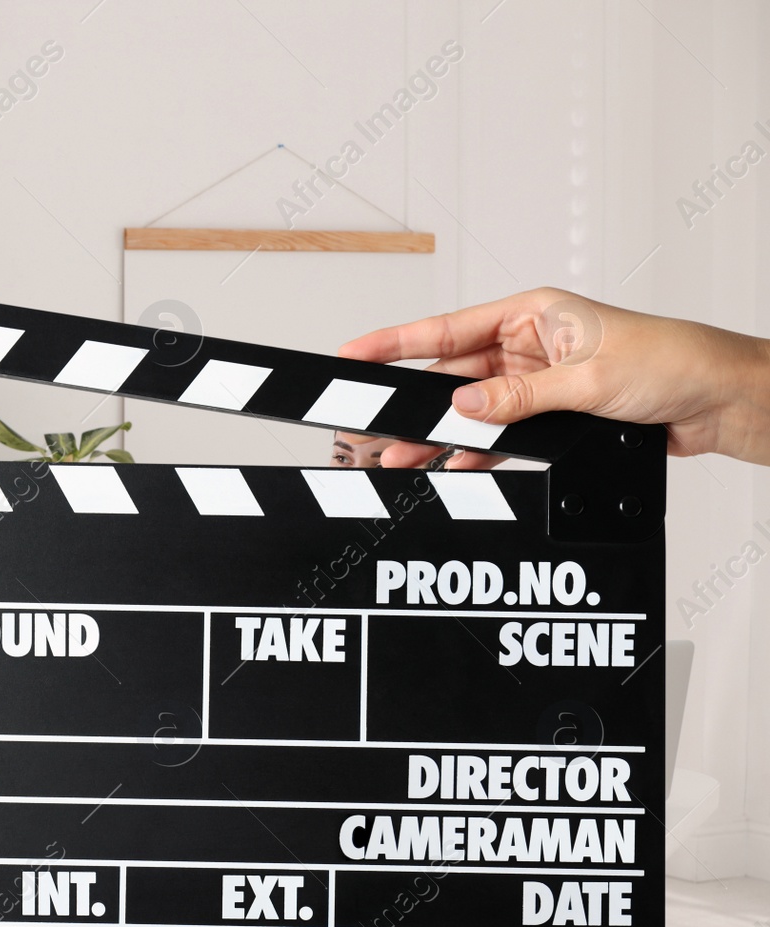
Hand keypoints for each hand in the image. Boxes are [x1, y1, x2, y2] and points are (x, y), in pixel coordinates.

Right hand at [337, 286, 769, 468]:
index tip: (355, 353)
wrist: (720, 400)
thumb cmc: (672, 361)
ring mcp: (538, 380)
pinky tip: (459, 466)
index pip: (448, 328)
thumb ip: (520, 397)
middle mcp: (529, 343)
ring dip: (444, 435)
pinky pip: (501, 433)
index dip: (396, 341)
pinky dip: (480, 451)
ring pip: (473, 410)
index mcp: (533, 313)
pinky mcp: (551, 413)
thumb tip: (464, 409)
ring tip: (408, 458)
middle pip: (453, 376)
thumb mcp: (588, 379)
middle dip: (415, 405)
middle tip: (377, 428)